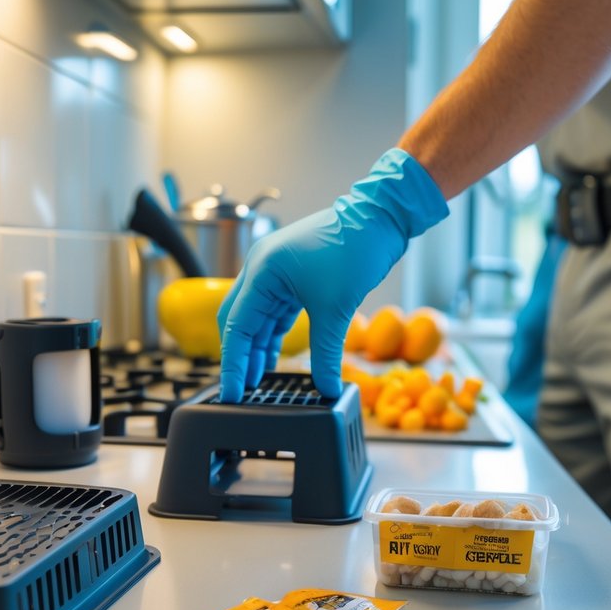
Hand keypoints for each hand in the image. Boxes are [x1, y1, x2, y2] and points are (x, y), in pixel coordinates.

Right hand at [216, 148, 448, 401]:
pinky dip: (273, 334)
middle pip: (238, 321)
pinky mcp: (291, 276)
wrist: (380, 217)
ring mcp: (275, 271)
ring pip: (257, 318)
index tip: (230, 393)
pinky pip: (274, 311)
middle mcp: (261, 269)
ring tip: (257, 381)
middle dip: (240, 356)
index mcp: (262, 271)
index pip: (236, 326)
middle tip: (242, 390)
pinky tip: (274, 358)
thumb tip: (326, 388)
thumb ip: (326, 353)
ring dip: (257, 348)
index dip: (232, 363)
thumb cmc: (355, 248)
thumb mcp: (336, 308)